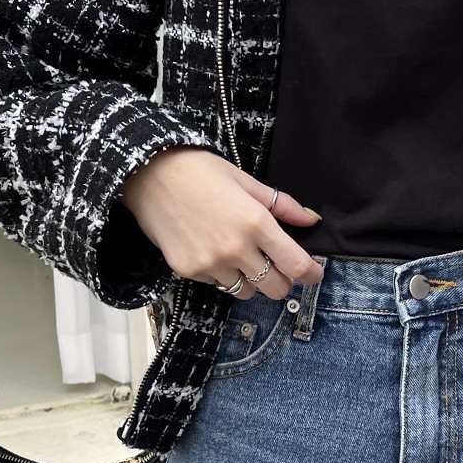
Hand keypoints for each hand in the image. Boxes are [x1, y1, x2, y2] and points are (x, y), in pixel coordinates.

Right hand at [120, 147, 324, 299]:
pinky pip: (218, 285)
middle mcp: (235, 249)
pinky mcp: (188, 271)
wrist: (148, 173)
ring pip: (246, 291)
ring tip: (240, 256)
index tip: (314, 274)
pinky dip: (222, 275)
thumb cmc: (200, 171)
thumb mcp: (245, 181)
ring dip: (251, 280)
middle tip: (278, 267)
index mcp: (256, 223)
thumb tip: (311, 220)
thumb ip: (281, 205)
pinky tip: (211, 250)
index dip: (311, 274)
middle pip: (275, 288)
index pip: (296, 265)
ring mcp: (210, 264)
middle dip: (283, 281)